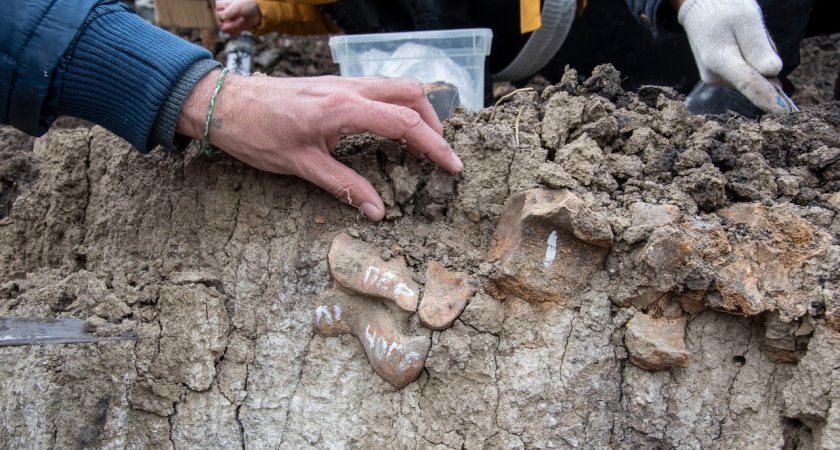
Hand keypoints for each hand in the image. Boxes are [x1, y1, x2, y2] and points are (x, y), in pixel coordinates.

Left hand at [177, 71, 463, 220]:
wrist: (224, 102)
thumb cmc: (255, 133)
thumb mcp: (300, 166)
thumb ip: (344, 186)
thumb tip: (377, 211)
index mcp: (342, 109)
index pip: (403, 123)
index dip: (433, 145)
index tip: (452, 165)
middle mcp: (348, 89)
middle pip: (410, 94)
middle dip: (433, 124)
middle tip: (439, 155)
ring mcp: (342, 83)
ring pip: (396, 87)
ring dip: (416, 112)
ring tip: (420, 145)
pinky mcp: (334, 85)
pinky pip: (378, 89)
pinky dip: (396, 106)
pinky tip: (391, 130)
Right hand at [215, 0, 260, 35]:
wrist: (259, 11)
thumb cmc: (246, 4)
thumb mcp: (234, 8)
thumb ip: (224, 14)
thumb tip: (218, 19)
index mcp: (218, 6)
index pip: (212, 16)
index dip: (219, 19)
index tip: (227, 18)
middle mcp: (221, 14)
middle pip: (218, 24)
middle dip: (230, 23)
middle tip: (240, 18)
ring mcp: (227, 21)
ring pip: (225, 30)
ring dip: (235, 26)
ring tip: (242, 20)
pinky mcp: (233, 27)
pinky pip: (231, 33)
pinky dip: (237, 30)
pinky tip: (243, 24)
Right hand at [676, 0, 791, 113]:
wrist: (702, 9)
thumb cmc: (724, 10)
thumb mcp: (747, 20)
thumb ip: (759, 48)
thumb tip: (772, 74)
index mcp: (719, 60)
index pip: (749, 84)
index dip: (769, 99)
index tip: (784, 115)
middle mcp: (715, 76)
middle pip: (756, 80)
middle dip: (765, 64)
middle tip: (755, 34)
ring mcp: (716, 80)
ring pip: (753, 78)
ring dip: (759, 61)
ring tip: (745, 36)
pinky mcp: (720, 79)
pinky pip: (747, 75)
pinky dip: (752, 62)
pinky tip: (742, 44)